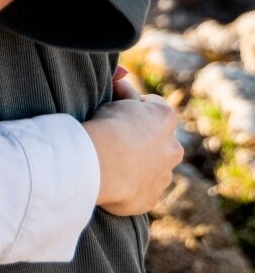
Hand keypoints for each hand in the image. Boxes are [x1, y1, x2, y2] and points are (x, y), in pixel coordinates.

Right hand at [83, 93, 181, 216]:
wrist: (100, 163)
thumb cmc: (106, 126)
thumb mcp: (113, 99)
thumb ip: (123, 90)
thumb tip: (123, 75)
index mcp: (165, 118)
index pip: (154, 106)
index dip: (134, 108)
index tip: (118, 113)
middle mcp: (172, 147)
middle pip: (159, 141)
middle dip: (143, 140)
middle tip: (116, 140)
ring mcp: (163, 175)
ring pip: (154, 168)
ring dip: (139, 165)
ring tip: (112, 163)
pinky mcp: (151, 198)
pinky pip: (142, 190)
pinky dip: (131, 187)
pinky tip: (112, 181)